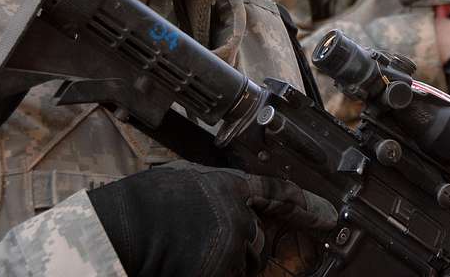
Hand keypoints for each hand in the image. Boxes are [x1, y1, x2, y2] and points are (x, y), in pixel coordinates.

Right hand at [88, 162, 336, 276]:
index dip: (306, 206)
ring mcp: (233, 244)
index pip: (277, 193)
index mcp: (226, 186)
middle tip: (202, 249)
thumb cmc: (140, 208)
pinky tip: (186, 266)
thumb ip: (208, 192)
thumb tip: (221, 203)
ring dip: (225, 268)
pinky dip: (214, 274)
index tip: (329, 215)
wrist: (120, 231)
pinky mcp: (223, 270)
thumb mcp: (179, 182)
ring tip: (187, 257)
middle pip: (257, 240)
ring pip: (243, 265)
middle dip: (241, 250)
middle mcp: (237, 213)